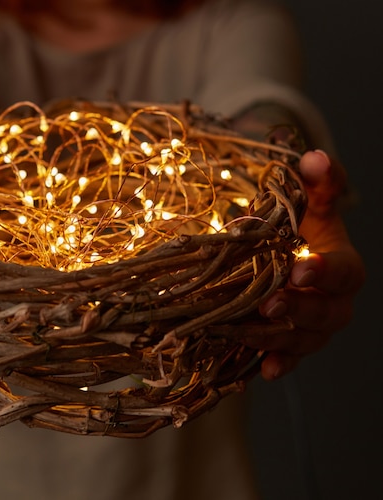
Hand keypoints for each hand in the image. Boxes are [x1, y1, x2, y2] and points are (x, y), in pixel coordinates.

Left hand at [248, 150, 364, 379]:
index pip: (344, 272)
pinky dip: (277, 364)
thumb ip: (317, 183)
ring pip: (305, 340)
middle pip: (327, 314)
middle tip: (271, 304)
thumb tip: (315, 156)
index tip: (300, 269)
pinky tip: (263, 370)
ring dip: (279, 339)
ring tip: (250, 335)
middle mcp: (335, 303)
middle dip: (300, 309)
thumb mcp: (311, 206)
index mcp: (343, 267)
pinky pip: (289, 359)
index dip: (324, 272)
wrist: (290, 259)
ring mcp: (315, 329)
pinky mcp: (292, 345)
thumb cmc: (302, 231)